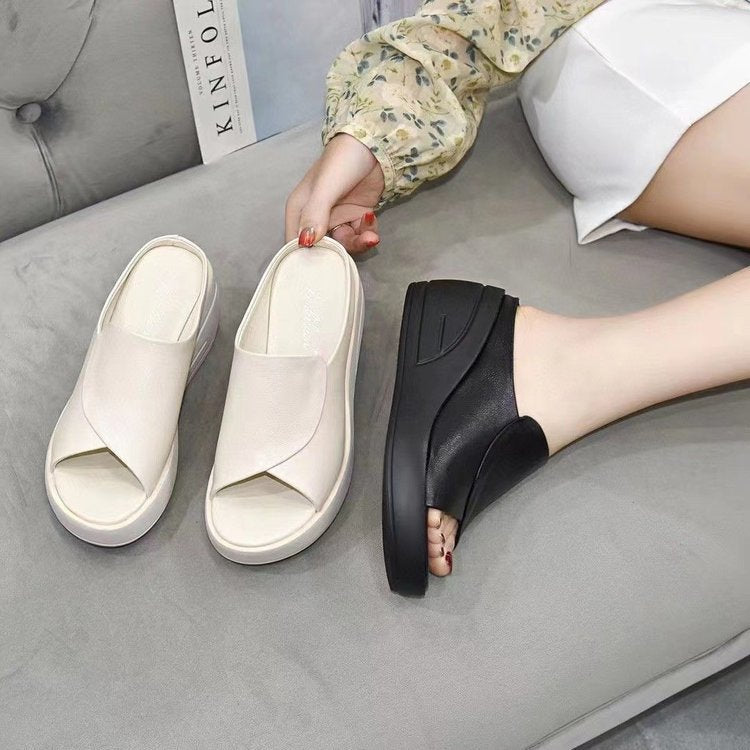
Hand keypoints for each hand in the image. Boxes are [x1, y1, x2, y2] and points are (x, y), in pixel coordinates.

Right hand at [285, 133, 384, 253]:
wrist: (374, 144)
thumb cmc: (342, 161)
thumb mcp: (325, 188)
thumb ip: (314, 215)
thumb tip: (305, 243)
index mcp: (299, 210)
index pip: (294, 243)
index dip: (305, 257)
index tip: (322, 264)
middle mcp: (315, 217)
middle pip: (322, 249)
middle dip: (339, 252)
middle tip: (355, 245)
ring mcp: (337, 217)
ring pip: (344, 244)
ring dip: (358, 243)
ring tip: (371, 236)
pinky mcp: (356, 216)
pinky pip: (360, 235)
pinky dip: (367, 232)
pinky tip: (371, 218)